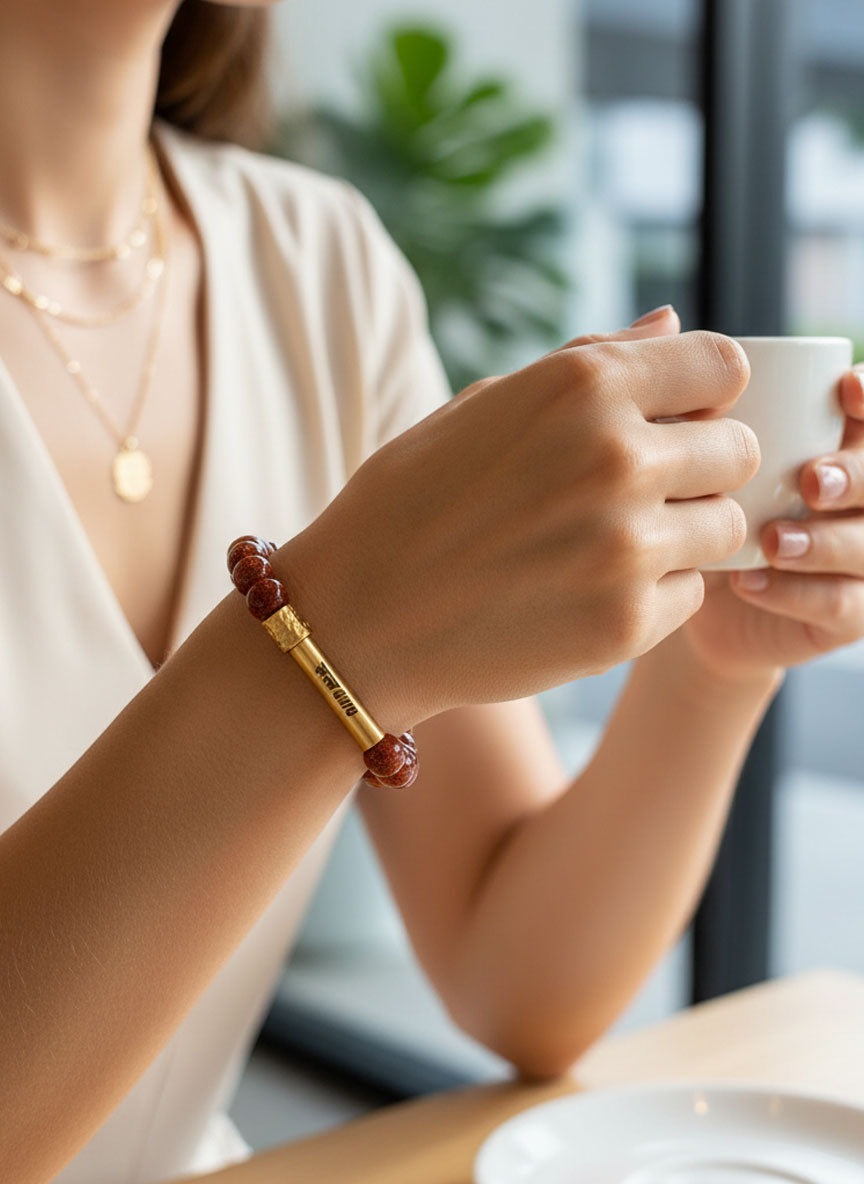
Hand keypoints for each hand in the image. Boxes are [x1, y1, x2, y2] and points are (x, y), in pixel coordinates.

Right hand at [284, 308, 757, 727]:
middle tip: (640, 492)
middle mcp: (617, 457)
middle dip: (701, 467)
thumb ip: (590, 360)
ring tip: (609, 545)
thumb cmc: (409, 501)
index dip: (703, 395)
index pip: (724, 366)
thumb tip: (672, 320)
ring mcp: (626, 547)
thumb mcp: (484, 405)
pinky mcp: (626, 625)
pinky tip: (588, 592)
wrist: (356, 620)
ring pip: (726, 528)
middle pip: (739, 450)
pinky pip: (690, 594)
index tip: (674, 420)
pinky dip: (654, 593)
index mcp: (582, 386)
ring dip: (683, 533)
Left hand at [681, 366, 863, 680]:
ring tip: (771, 540)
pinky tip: (751, 581)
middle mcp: (860, 494)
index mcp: (837, 441)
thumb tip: (668, 316)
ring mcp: (859, 558)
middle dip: (858, 475)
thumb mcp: (685, 443)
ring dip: (825, 541)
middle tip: (810, 479)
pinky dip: (800, 593)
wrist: (678, 591)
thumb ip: (683, 386)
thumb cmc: (683, 499)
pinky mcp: (843, 617)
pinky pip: (846, 608)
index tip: (844, 389)